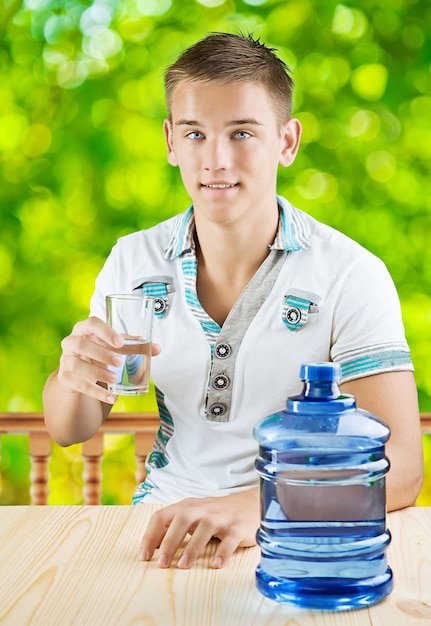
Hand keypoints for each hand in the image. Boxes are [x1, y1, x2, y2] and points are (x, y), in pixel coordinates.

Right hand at [58, 316, 159, 403]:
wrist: (80, 371)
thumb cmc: (101, 351)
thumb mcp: (116, 348)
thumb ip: (135, 346)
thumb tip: (158, 349)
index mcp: (84, 329)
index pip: (91, 323)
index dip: (105, 331)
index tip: (120, 342)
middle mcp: (71, 342)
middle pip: (81, 345)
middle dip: (101, 353)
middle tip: (119, 362)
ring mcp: (65, 360)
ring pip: (76, 365)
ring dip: (96, 372)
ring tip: (114, 379)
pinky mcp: (65, 378)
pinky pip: (78, 385)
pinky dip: (96, 392)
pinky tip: (112, 397)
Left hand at [138, 488, 259, 568]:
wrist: (251, 505)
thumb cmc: (216, 515)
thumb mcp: (194, 516)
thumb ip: (174, 527)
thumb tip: (152, 548)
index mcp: (187, 507)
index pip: (162, 516)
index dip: (150, 536)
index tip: (144, 557)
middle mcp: (203, 509)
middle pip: (182, 519)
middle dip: (169, 542)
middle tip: (161, 564)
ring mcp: (222, 517)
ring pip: (205, 528)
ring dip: (192, 547)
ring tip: (183, 566)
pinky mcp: (238, 527)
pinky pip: (229, 539)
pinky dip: (222, 552)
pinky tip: (215, 565)